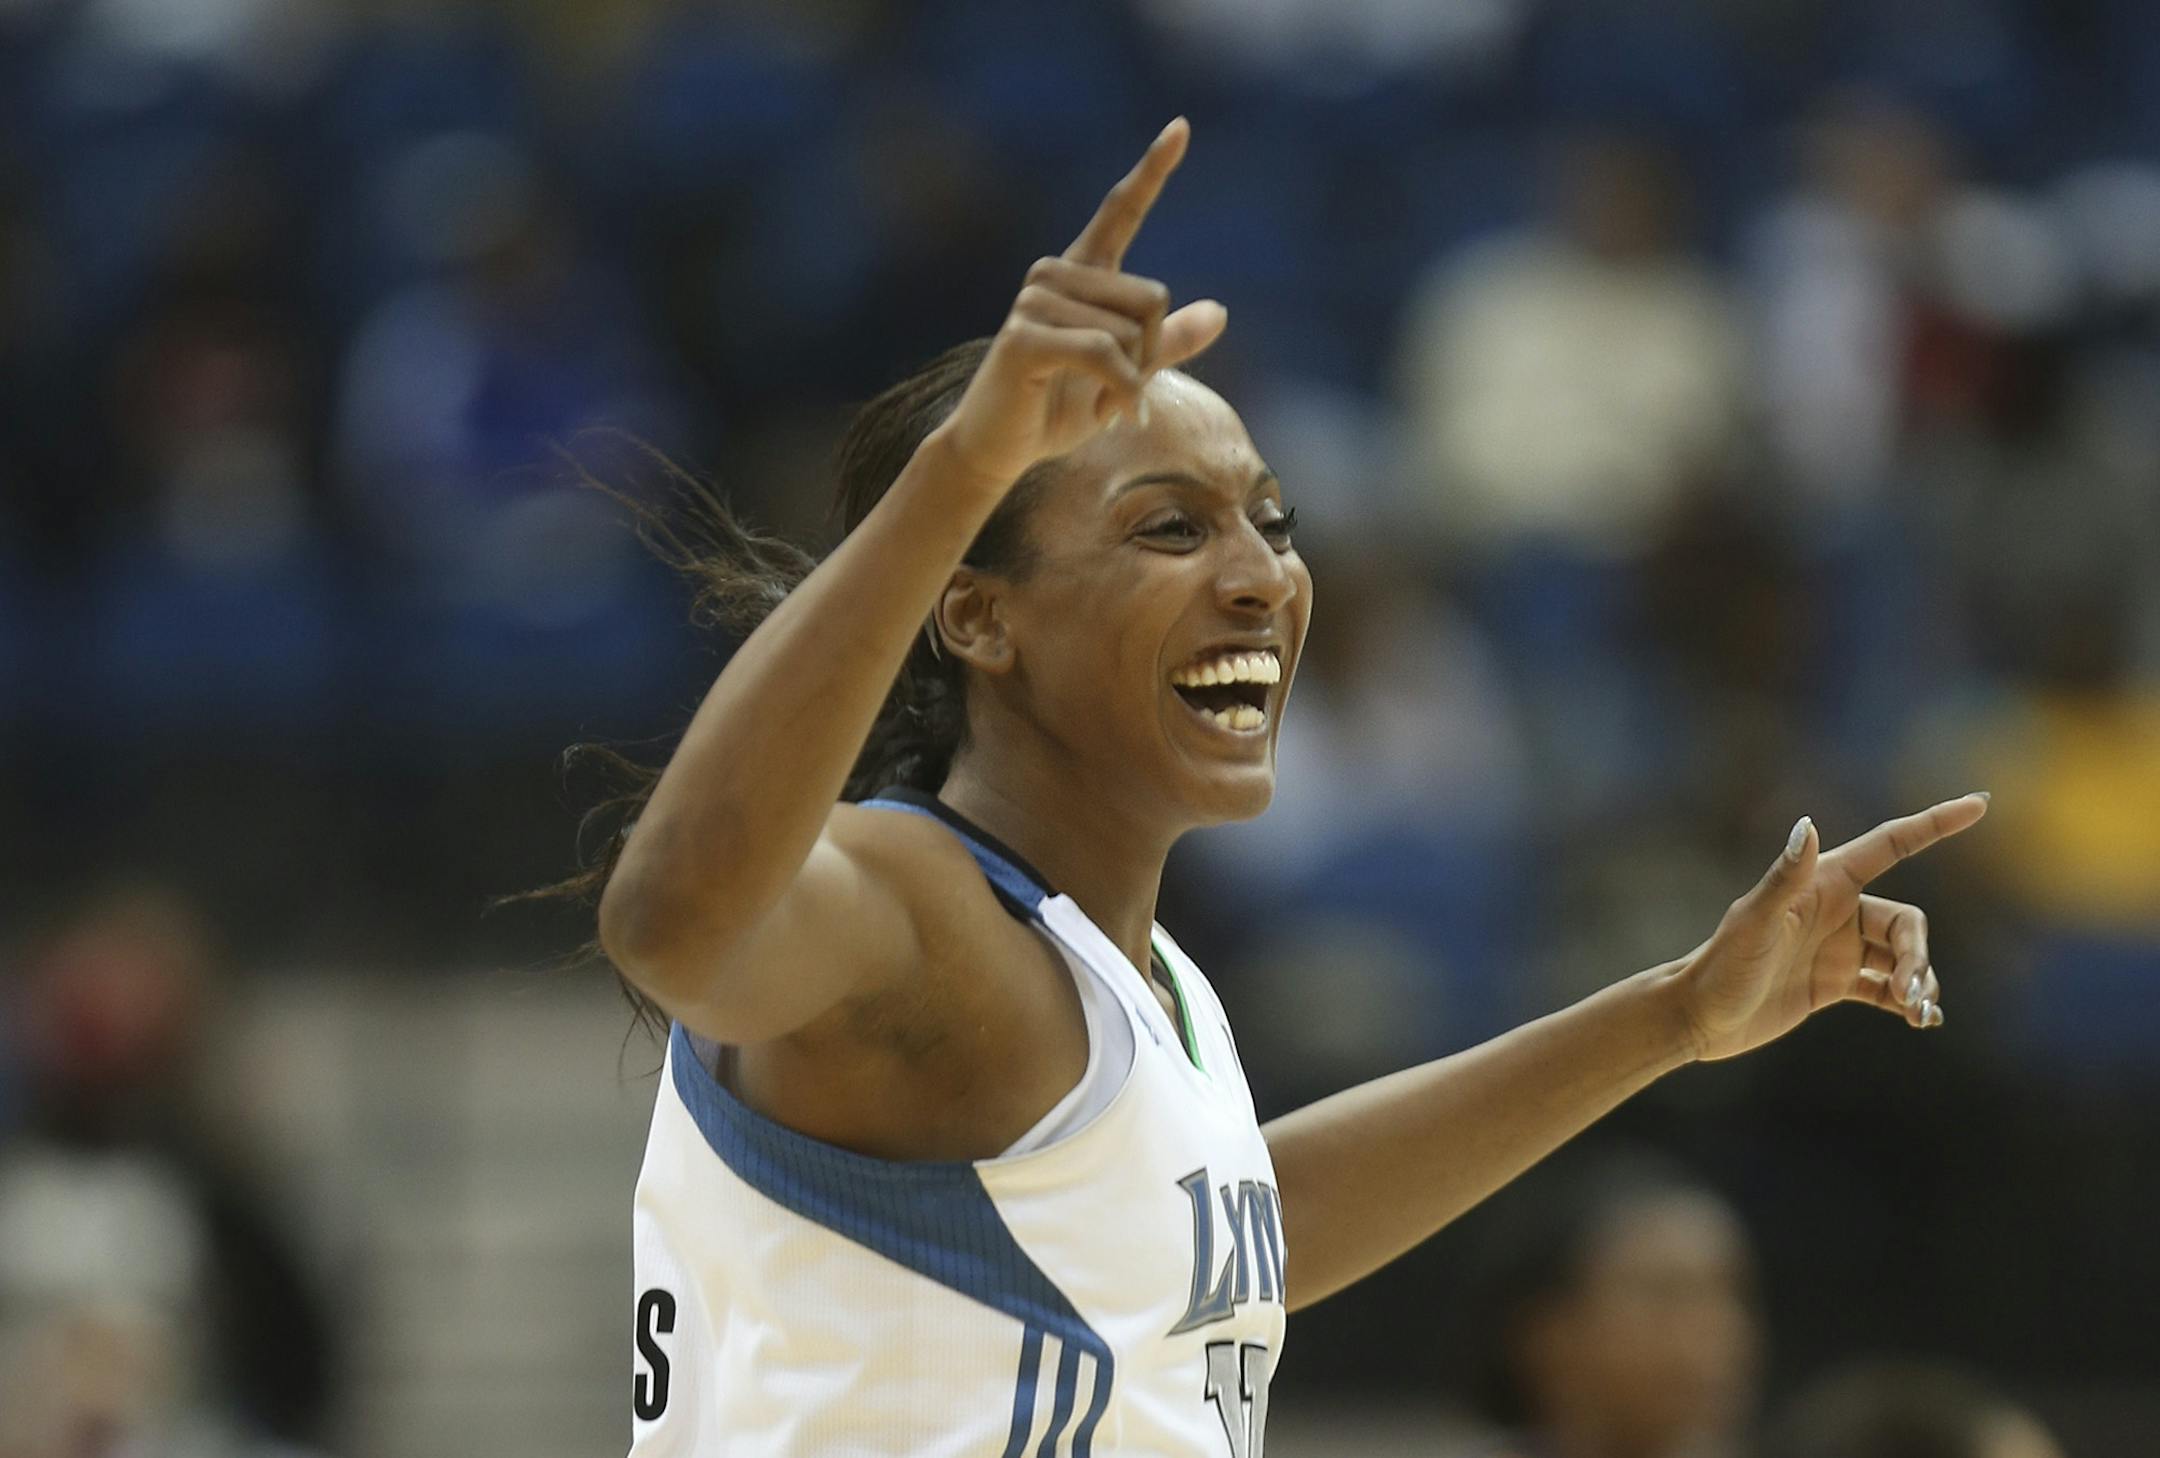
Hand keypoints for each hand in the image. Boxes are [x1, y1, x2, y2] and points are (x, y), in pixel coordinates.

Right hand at [931, 117, 1229, 495]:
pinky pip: (1103, 353)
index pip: (1121, 212)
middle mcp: (1054, 274)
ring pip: (1131, 331)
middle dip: (1152, 355)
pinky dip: (1121, 391)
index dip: (1152, 170)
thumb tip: (1220, 312)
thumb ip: (1167, 343)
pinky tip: (1109, 414)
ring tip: (1100, 402)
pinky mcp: (1024, 337)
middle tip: (1123, 390)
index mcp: (1081, 273)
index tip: (1180, 127)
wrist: (1001, 449)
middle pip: (1152, 298)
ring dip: (1131, 381)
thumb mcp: (1126, 375)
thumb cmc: (1057, 409)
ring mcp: (1035, 301)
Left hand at [1676, 794, 1990, 1060]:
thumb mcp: (1755, 922)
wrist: (1699, 1017)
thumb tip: (1807, 825)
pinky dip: (1909, 1003)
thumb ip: (1784, 878)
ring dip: (1920, 982)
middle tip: (1911, 993)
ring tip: (1917, 1013)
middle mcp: (1837, 911)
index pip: (1893, 843)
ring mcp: (1839, 949)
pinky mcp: (1835, 983)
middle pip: (1907, 921)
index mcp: (1825, 884)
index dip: (1936, 823)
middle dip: (1919, 955)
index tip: (1979, 803)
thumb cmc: (1722, 965)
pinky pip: (1889, 988)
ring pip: (1904, 957)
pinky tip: (1920, 1021)